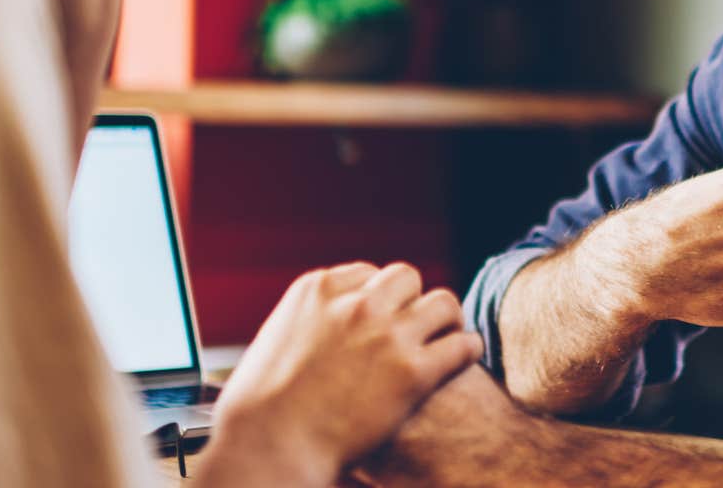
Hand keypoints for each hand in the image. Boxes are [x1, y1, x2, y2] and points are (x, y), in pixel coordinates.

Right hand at [204, 262, 481, 485]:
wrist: (267, 449)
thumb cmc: (256, 413)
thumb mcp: (274, 343)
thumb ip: (305, 326)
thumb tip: (315, 333)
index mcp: (318, 290)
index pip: (367, 274)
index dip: (376, 298)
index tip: (379, 318)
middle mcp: (357, 303)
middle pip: (407, 278)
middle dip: (411, 301)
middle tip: (415, 328)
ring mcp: (388, 334)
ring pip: (444, 303)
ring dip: (445, 321)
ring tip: (444, 340)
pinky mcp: (414, 372)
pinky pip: (462, 345)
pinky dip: (466, 351)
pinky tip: (461, 361)